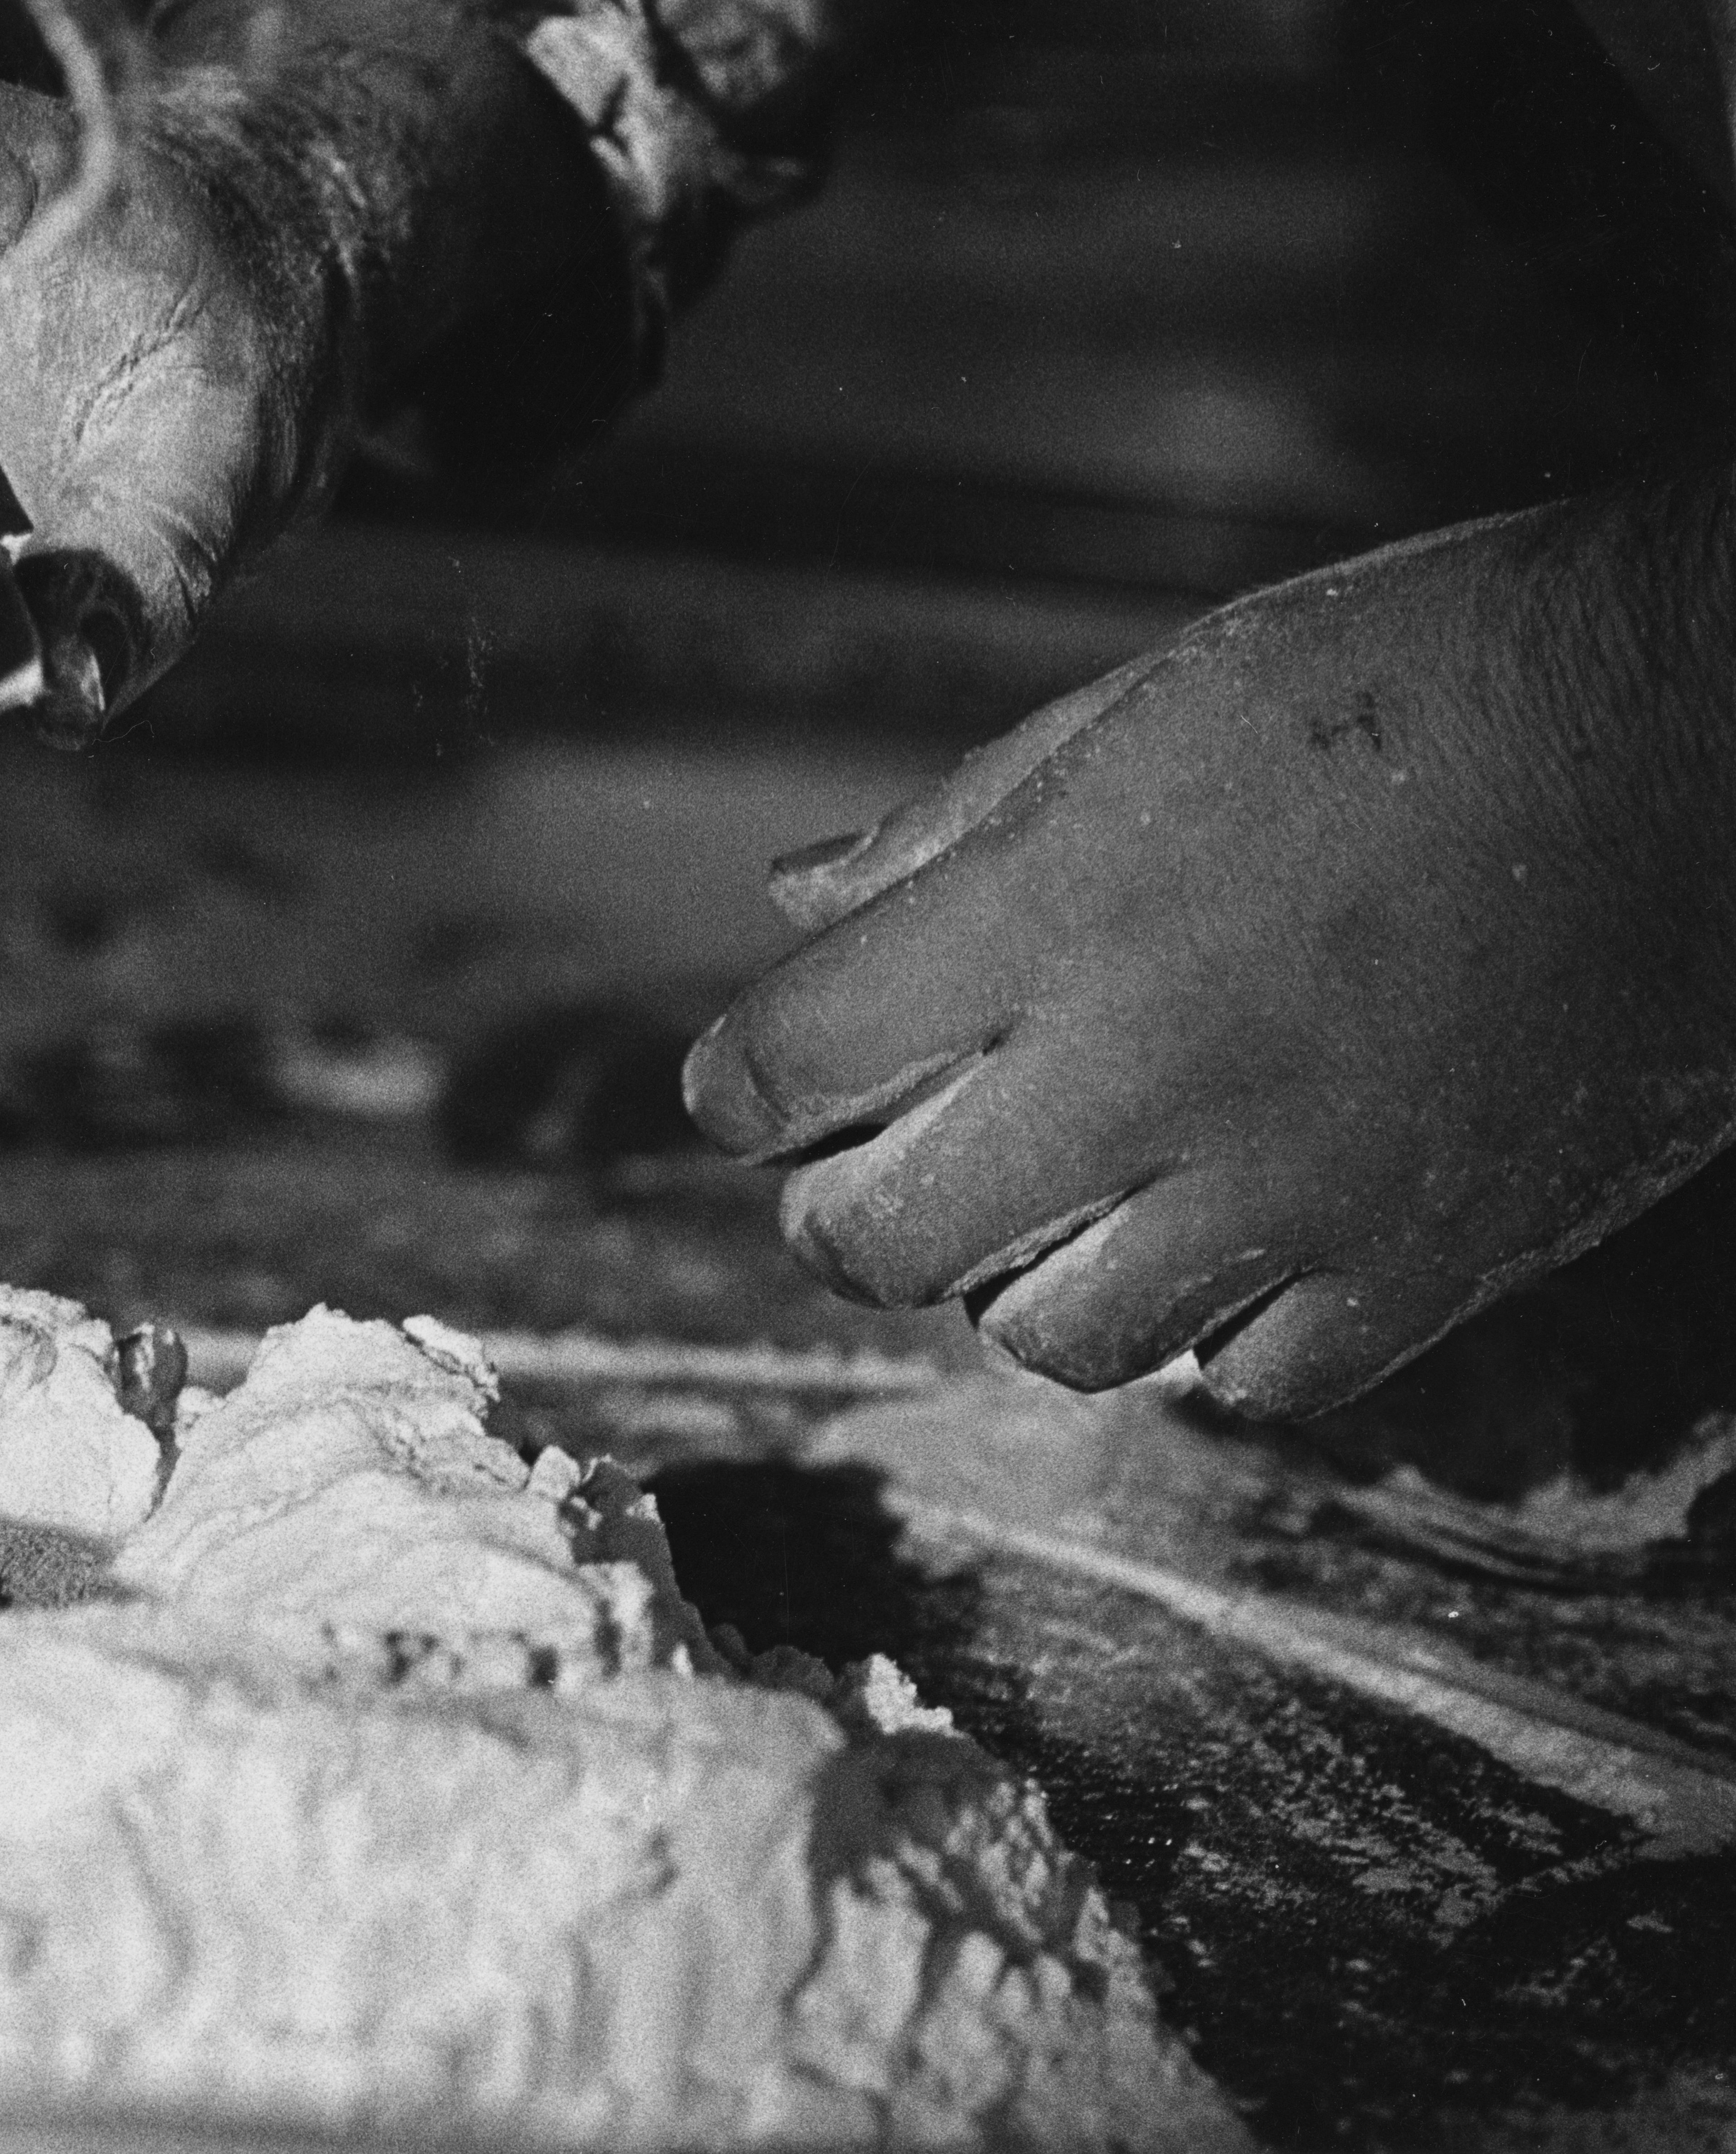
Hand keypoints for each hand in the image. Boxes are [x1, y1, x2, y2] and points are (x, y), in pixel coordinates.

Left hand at [685, 470, 1735, 1418]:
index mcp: (1060, 917)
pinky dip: (1211, 1327)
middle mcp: (1150, 1076)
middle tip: (874, 1157)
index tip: (753, 1074)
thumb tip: (796, 898)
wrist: (1709, 739)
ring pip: (1053, 1337)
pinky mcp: (1426, 1268)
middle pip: (883, 1240)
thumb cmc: (1428, 684)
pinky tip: (1228, 1237)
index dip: (739, 1079)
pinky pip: (1248, 1378)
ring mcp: (1293, 1193)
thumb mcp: (1160, 700)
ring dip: (1020, 1275)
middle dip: (843, 1207)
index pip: (789, 1061)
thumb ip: (958, 821)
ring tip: (1059, 1196)